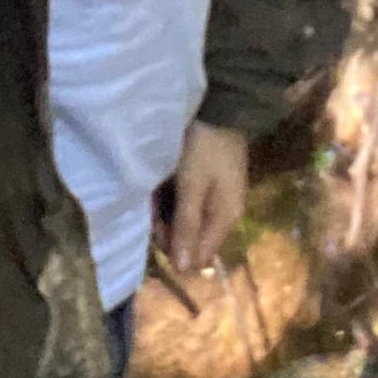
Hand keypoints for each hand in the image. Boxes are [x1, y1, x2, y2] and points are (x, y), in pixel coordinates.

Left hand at [167, 120, 247, 275]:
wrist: (218, 108)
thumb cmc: (204, 148)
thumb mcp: (192, 187)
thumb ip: (187, 226)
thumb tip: (183, 270)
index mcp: (226, 217)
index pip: (201, 256)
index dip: (176, 251)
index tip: (157, 229)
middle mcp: (223, 213)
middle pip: (192, 240)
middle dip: (168, 230)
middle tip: (151, 208)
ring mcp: (215, 198)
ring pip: (187, 222)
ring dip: (166, 214)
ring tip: (153, 193)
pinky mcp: (207, 185)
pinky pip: (187, 204)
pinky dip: (171, 199)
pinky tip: (160, 186)